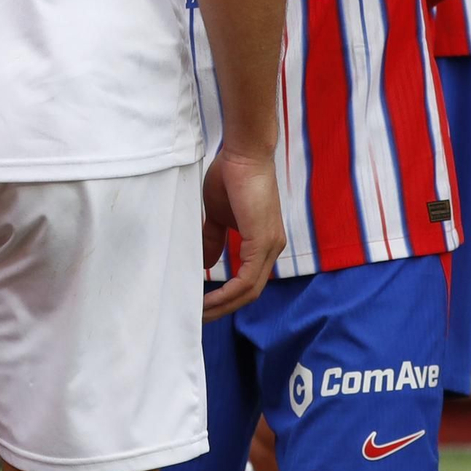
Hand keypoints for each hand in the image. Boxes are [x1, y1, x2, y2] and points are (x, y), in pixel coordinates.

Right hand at [201, 145, 283, 320]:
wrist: (243, 152)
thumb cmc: (231, 175)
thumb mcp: (217, 215)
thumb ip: (214, 239)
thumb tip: (207, 264)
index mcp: (263, 242)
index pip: (248, 281)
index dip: (226, 297)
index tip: (202, 304)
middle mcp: (272, 248)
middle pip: (250, 293)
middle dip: (223, 308)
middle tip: (198, 318)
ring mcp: (270, 246)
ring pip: (250, 291)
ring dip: (223, 306)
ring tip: (199, 314)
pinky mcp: (263, 242)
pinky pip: (247, 280)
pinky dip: (227, 293)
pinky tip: (209, 299)